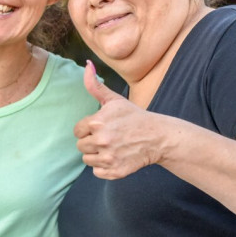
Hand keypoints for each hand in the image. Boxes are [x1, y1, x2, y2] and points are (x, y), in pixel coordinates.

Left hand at [75, 61, 165, 179]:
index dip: (88, 129)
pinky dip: (104, 167)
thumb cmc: (134, 116)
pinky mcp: (114, 171)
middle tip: (109, 137)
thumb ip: (95, 85)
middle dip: (92, 142)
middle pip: (81, 146)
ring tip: (112, 146)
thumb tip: (86, 64)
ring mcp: (108, 157)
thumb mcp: (114, 100)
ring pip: (87, 159)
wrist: (157, 137)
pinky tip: (116, 156)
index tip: (102, 127)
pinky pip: (97, 171)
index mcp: (97, 122)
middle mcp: (101, 140)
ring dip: (97, 154)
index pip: (78, 131)